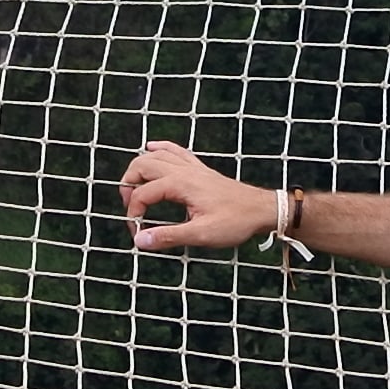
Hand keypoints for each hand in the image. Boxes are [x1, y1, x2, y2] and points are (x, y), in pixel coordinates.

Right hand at [120, 139, 277, 253]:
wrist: (261, 209)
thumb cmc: (235, 221)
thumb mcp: (201, 234)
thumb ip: (168, 236)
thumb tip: (139, 241)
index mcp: (180, 184)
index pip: (142, 194)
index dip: (133, 214)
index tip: (139, 235)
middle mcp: (183, 170)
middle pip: (142, 165)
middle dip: (128, 185)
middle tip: (131, 210)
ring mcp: (192, 167)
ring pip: (156, 155)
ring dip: (139, 168)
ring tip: (133, 189)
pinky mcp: (200, 169)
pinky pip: (176, 151)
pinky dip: (160, 148)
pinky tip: (152, 147)